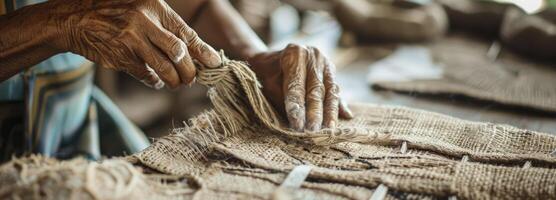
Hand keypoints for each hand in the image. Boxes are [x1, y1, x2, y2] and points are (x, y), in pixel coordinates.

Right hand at [48, 0, 220, 88]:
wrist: (75, 20)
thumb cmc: (115, 14)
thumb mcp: (141, 9)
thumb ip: (165, 27)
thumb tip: (194, 51)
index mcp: (154, 7)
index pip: (186, 33)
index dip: (203, 51)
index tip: (215, 63)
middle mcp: (144, 21)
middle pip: (179, 53)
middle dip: (190, 71)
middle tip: (192, 79)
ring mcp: (132, 40)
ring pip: (165, 68)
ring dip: (174, 80)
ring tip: (176, 83)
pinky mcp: (121, 57)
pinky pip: (146, 75)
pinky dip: (154, 81)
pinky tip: (156, 81)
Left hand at [248, 44, 352, 131]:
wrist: (268, 60)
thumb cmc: (265, 74)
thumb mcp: (268, 85)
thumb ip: (284, 99)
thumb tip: (298, 119)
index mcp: (295, 53)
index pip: (297, 86)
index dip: (297, 107)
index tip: (298, 126)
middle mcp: (313, 55)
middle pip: (316, 89)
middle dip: (315, 113)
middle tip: (313, 132)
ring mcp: (325, 61)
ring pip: (330, 91)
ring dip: (330, 112)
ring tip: (329, 130)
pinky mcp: (331, 70)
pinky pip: (335, 90)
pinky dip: (338, 105)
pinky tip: (345, 117)